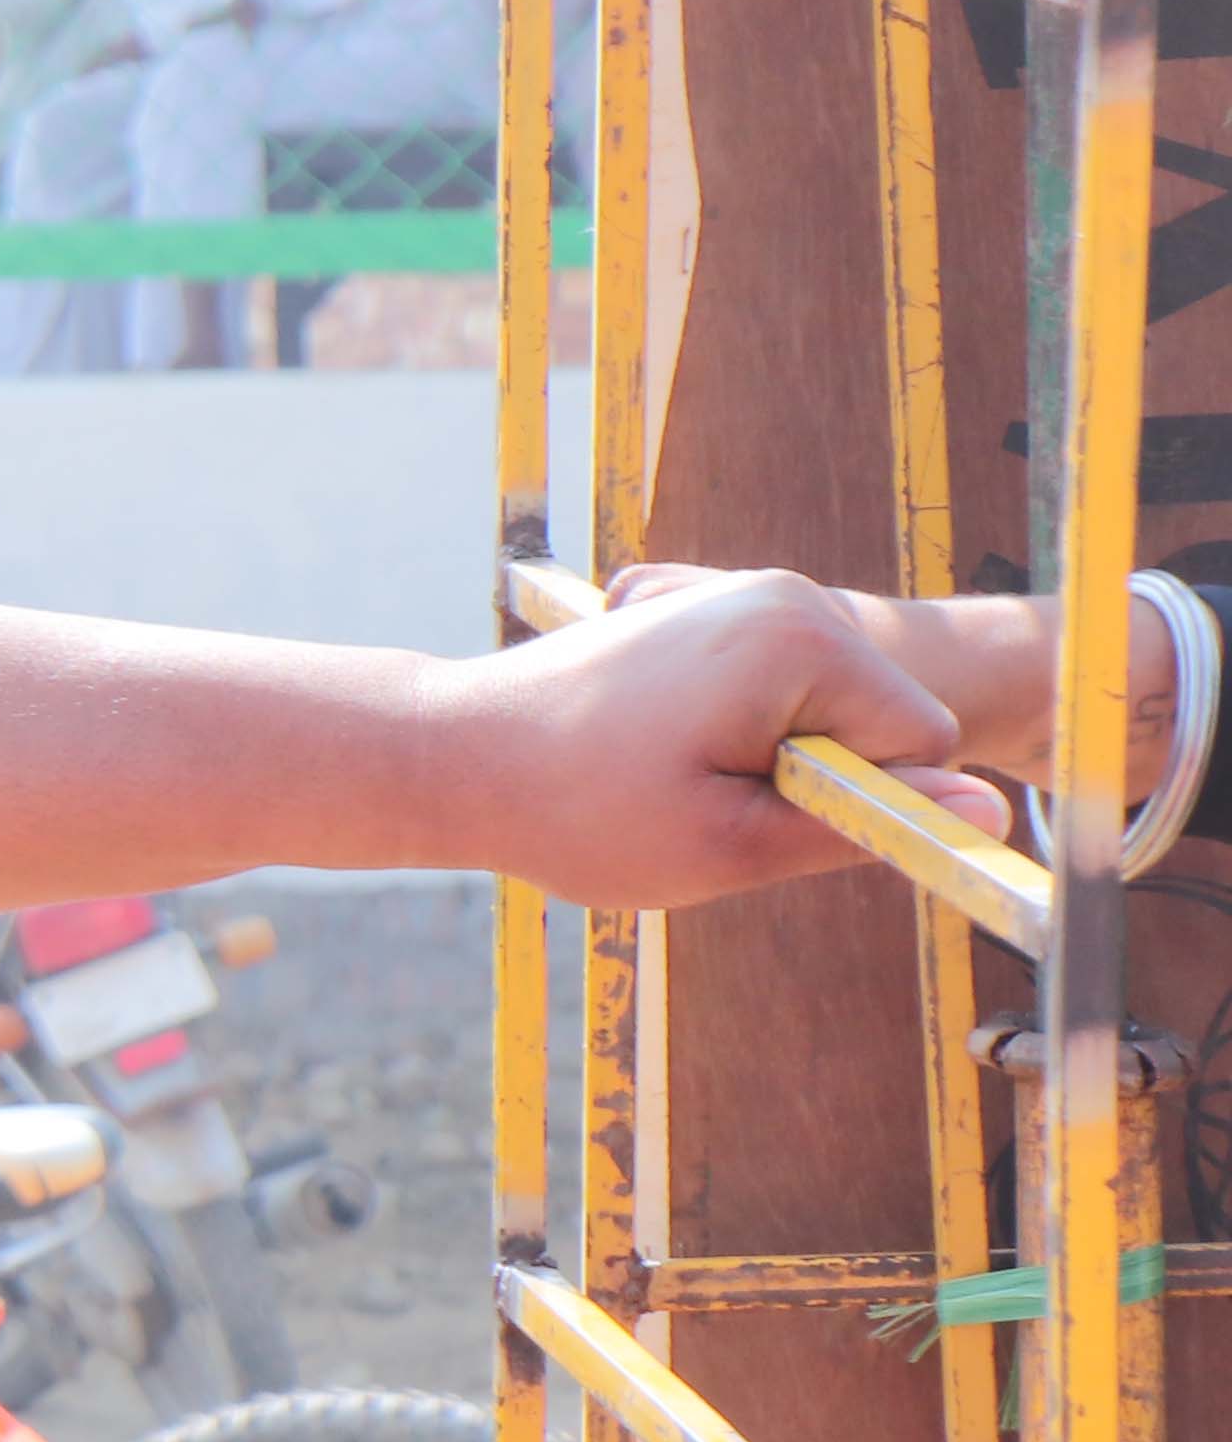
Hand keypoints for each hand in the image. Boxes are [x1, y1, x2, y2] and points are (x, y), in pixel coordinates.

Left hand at [429, 565, 1003, 905]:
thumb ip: (866, 827)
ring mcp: (747, 595)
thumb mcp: (730, 847)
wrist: (452, 754)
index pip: (922, 742)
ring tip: (669, 775)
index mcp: (804, 637)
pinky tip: (655, 751)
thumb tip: (990, 813)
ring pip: (827, 713)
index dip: (855, 806)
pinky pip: (781, 696)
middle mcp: (786, 595)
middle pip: (879, 721)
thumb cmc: (577, 810)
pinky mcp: (715, 614)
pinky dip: (736, 736)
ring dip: (769, 761)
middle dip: (812, 779)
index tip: (753, 819)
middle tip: (696, 800)